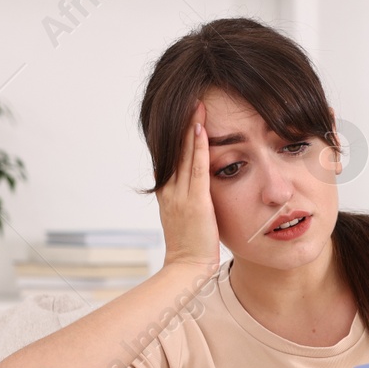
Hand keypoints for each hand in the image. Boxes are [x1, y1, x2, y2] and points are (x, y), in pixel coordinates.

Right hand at [158, 99, 220, 272]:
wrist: (186, 269)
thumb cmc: (192, 248)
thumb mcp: (188, 219)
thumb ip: (191, 201)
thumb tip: (198, 189)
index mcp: (168, 192)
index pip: (171, 156)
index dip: (177, 134)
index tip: (185, 112)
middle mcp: (170, 189)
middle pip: (174, 148)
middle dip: (181, 123)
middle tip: (189, 98)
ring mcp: (180, 194)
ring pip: (183, 153)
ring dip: (189, 127)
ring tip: (195, 103)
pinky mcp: (194, 201)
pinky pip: (196, 168)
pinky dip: (196, 147)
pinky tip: (200, 129)